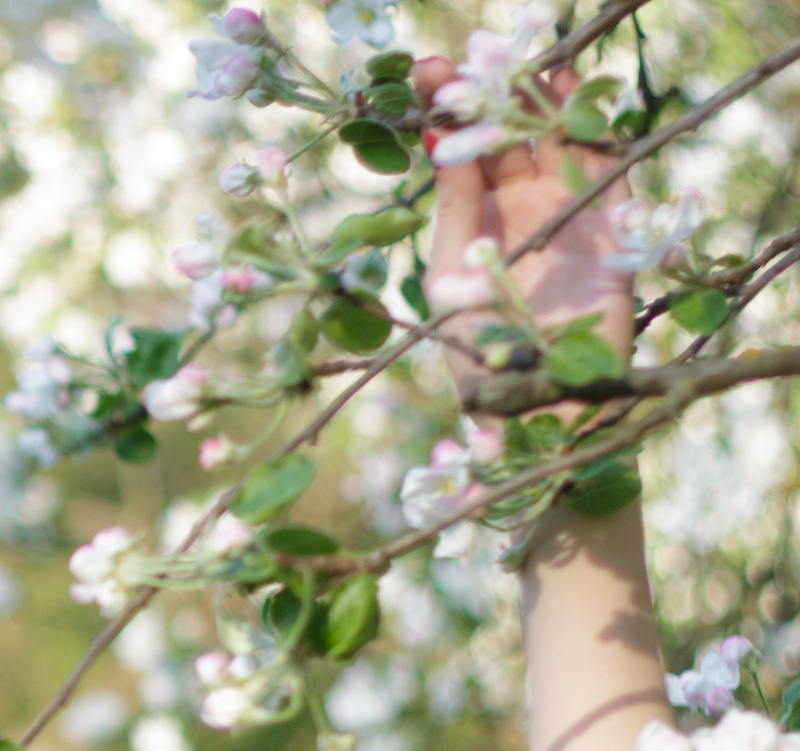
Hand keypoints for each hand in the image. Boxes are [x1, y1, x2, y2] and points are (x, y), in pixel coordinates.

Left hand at [414, 57, 636, 409]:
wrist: (538, 408)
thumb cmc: (479, 356)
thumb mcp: (451, 275)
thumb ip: (454, 209)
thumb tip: (436, 141)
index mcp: (474, 222)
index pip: (461, 152)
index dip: (447, 109)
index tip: (426, 71)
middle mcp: (520, 211)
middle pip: (509, 136)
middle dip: (492, 93)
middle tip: (471, 54)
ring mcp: (567, 214)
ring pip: (559, 141)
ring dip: (547, 100)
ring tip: (529, 60)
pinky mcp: (610, 227)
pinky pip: (606, 167)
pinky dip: (595, 129)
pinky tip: (577, 95)